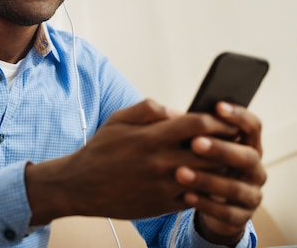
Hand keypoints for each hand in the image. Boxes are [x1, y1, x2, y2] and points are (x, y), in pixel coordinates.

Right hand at [25, 99, 240, 224]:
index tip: (225, 120)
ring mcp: (163, 185)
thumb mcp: (118, 119)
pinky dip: (206, 188)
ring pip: (208, 177)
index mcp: (151, 137)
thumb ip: (148, 108)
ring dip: (220, 168)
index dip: (218, 120)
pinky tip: (206, 180)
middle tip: (232, 141)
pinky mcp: (163, 204)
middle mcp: (160, 161)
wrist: (82, 186)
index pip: (198, 124)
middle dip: (226, 145)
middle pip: (211, 151)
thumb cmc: (101, 149)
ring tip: (223, 160)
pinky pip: (196, 196)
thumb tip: (177, 110)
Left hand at [175, 102, 266, 245]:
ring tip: (180, 172)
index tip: (217, 106)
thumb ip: (192, 129)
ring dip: (208, 179)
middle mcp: (253, 169)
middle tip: (195, 142)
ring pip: (236, 187)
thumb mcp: (195, 144)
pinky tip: (185, 196)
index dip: (238, 116)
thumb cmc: (196, 162)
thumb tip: (175, 114)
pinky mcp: (240, 217)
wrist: (202, 201)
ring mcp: (250, 194)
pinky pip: (226, 213)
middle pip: (248, 156)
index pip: (252, 126)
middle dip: (221, 149)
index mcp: (246, 145)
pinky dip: (206, 204)